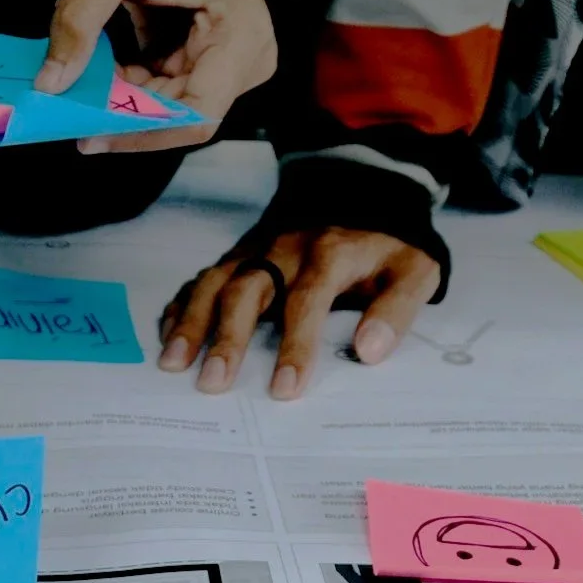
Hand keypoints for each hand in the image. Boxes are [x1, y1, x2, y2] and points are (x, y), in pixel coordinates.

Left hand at [34, 0, 273, 154]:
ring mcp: (226, 58)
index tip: (90, 134)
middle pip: (179, 115)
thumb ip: (78, 23)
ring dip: (120, 99)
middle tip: (68, 111)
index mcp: (240, 38)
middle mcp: (244, 56)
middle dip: (124, 116)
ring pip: (166, 105)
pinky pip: (161, 86)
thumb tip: (51, 81)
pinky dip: (125, 82)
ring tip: (75, 85)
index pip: (194, 116)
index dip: (140, 133)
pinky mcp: (204, 54)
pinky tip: (93, 69)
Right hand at [160, 228, 442, 398]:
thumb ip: (397, 309)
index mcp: (330, 254)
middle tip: (213, 384)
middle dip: (227, 338)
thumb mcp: (415, 270)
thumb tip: (369, 351)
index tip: (285, 390)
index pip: (307, 300)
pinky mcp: (238, 255)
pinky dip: (181, 306)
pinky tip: (167, 337)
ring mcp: (255, 250)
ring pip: (214, 282)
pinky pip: (202, 278)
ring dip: (191, 323)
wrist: (361, 192)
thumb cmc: (386, 246)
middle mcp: (284, 249)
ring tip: (172, 364)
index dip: (295, 346)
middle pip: (246, 290)